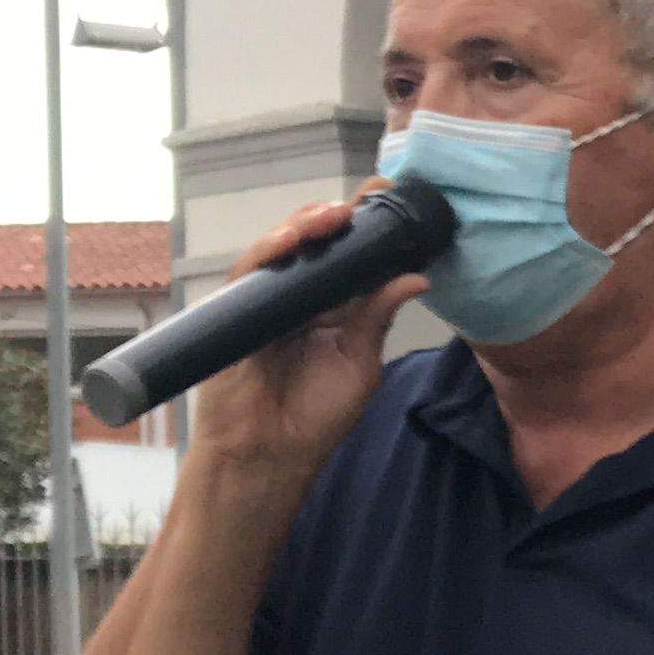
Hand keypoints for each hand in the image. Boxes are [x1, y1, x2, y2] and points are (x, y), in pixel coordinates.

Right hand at [179, 194, 432, 478]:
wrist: (268, 457)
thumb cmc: (314, 419)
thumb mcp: (359, 364)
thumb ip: (378, 318)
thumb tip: (416, 277)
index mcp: (334, 309)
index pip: (352, 258)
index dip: (370, 230)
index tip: (396, 202)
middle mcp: (301, 298)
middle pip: (317, 243)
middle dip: (341, 216)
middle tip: (371, 197)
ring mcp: (267, 301)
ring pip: (284, 247)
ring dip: (308, 225)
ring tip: (335, 215)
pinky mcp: (236, 310)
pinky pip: (250, 270)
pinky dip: (270, 250)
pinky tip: (293, 239)